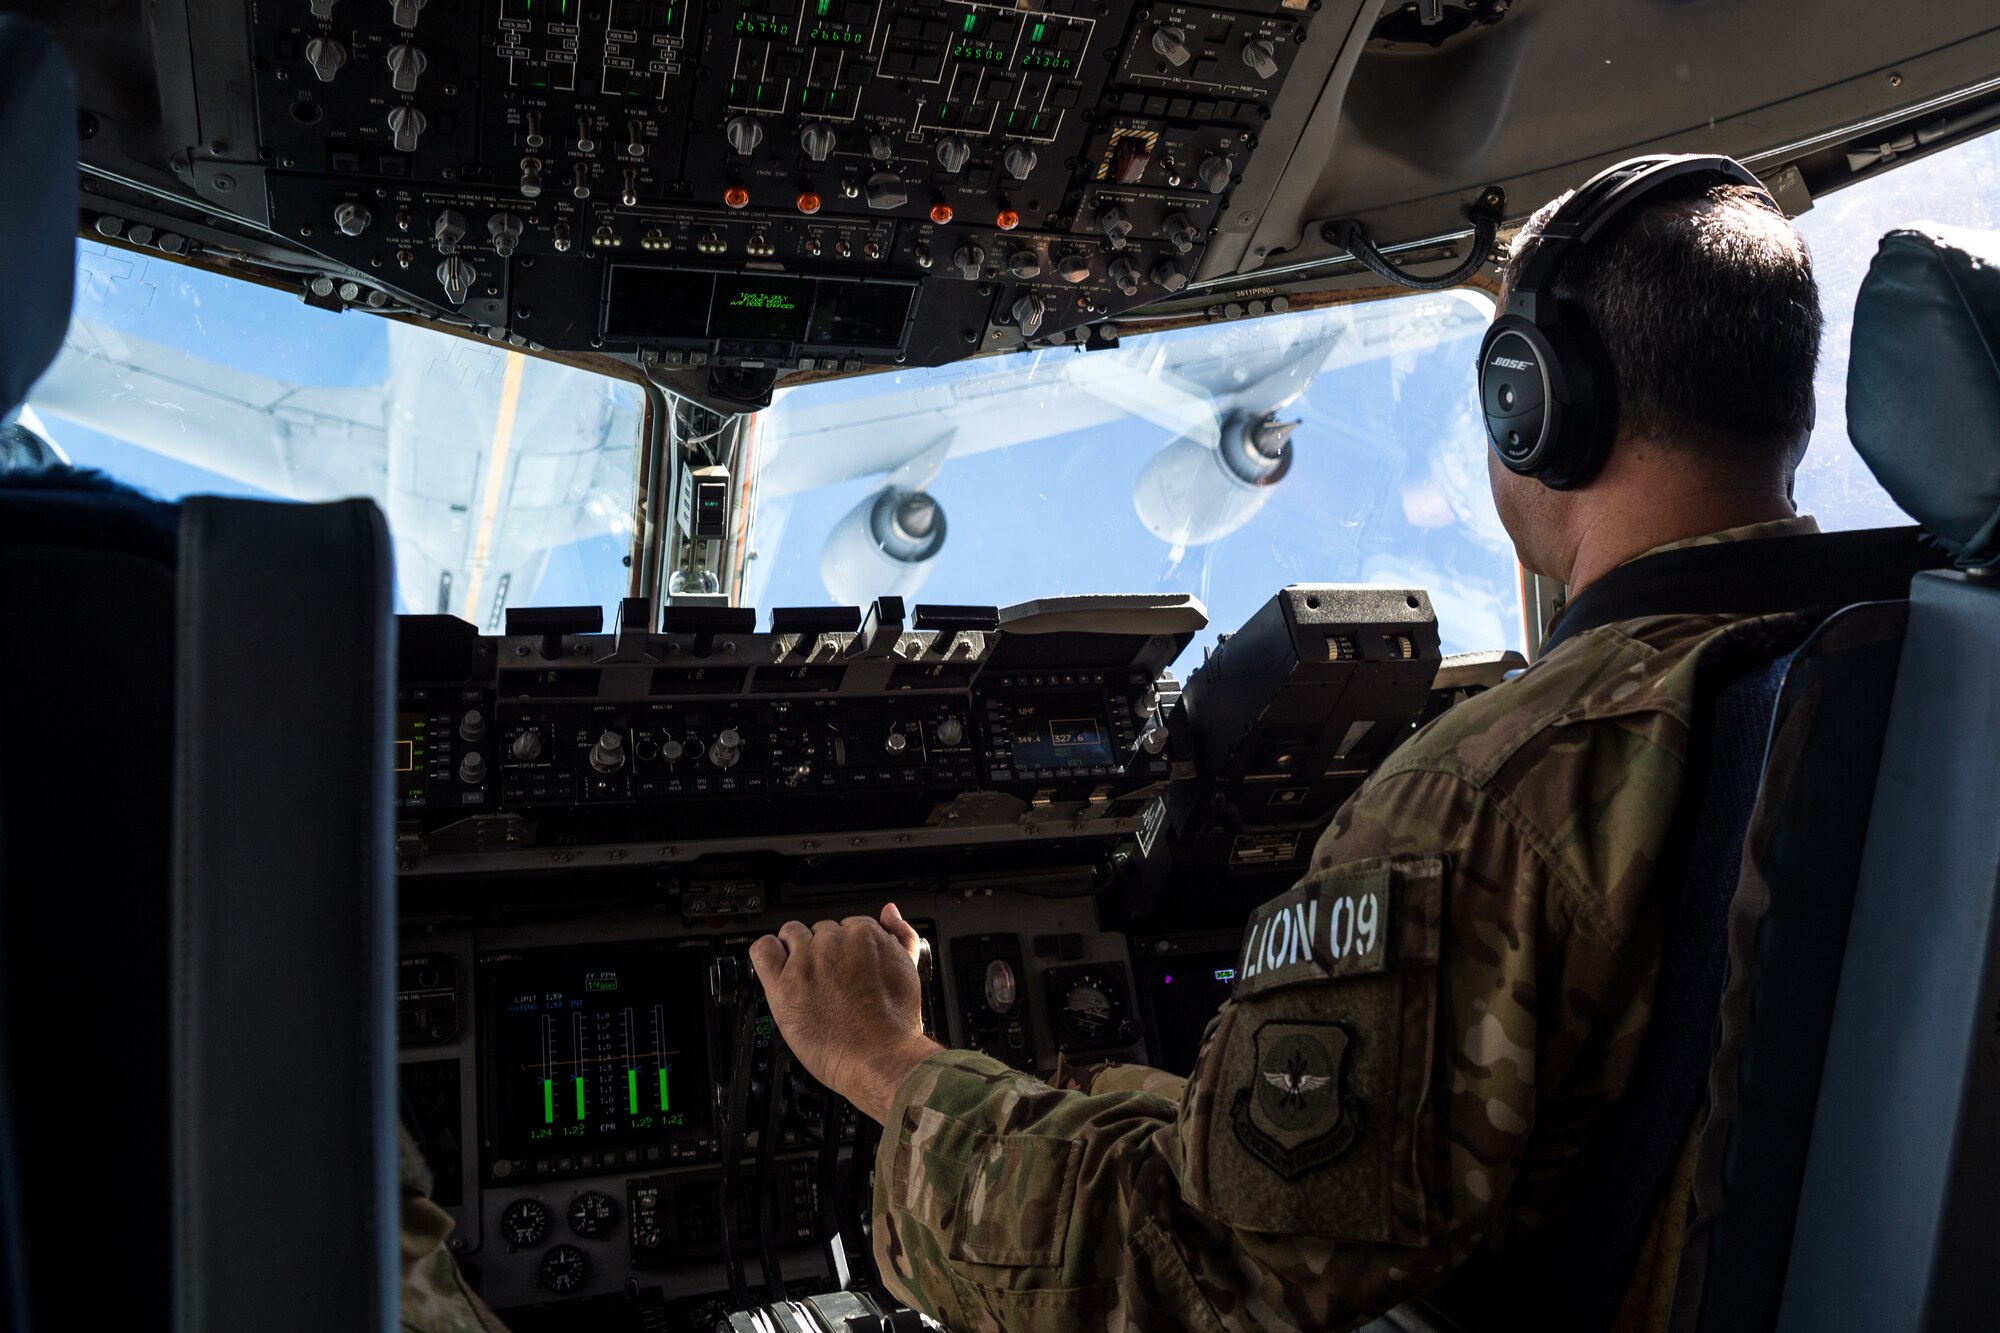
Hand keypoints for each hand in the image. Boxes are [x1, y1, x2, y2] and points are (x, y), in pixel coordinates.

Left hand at [749, 903, 940, 1124]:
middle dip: (823, 952)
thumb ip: (901, 935)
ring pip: (791, 936)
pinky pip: (763, 950)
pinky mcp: (783, 985)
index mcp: (864, 935)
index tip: (845, 967)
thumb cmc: (894, 1024)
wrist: (880, 1059)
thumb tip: (889, 913)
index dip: (845, 949)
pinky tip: (779, 970)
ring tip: (809, 981)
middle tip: (831, 981)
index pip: (846, 925)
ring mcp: (806, 963)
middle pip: (818, 931)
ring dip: (796, 953)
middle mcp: (833, 944)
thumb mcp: (908, 970)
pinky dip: (768, 954)